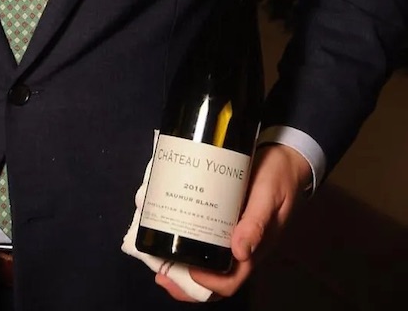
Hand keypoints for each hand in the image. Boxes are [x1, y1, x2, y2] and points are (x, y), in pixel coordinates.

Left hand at [153, 144, 311, 301]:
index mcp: (253, 249)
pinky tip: (171, 231)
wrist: (285, 159)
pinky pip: (205, 239)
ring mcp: (232, 235)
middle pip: (212, 278)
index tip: (186, 271)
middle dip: (185, 283)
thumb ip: (256, 222)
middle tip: (160, 274)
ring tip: (158, 257)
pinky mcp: (225, 219)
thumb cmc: (278, 178)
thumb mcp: (268, 197)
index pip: (229, 281)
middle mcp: (240, 247)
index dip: (207, 284)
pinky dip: (187, 240)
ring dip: (182, 266)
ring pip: (206, 262)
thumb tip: (240, 252)